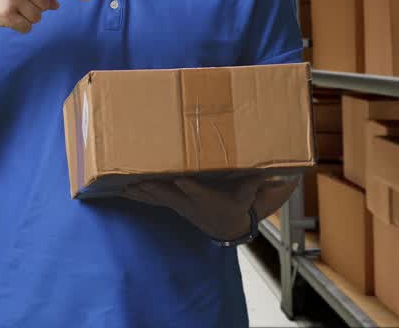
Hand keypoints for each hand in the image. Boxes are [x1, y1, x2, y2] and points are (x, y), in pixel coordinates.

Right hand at [0, 0, 91, 33]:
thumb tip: (56, 5)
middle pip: (45, 5)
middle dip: (35, 8)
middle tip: (15, 3)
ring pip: (37, 18)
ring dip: (26, 18)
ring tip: (7, 8)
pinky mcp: (6, 14)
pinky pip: (26, 27)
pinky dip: (19, 26)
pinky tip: (4, 18)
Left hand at [122, 174, 299, 241]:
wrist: (224, 225)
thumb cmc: (236, 203)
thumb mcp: (249, 194)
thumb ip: (259, 181)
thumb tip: (278, 172)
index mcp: (208, 197)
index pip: (198, 191)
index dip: (190, 186)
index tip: (181, 180)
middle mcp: (189, 201)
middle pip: (170, 194)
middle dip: (154, 188)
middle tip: (139, 180)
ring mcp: (178, 203)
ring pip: (156, 197)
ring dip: (140, 192)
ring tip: (122, 185)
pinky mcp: (171, 202)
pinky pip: (150, 198)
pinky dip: (137, 194)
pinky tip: (120, 188)